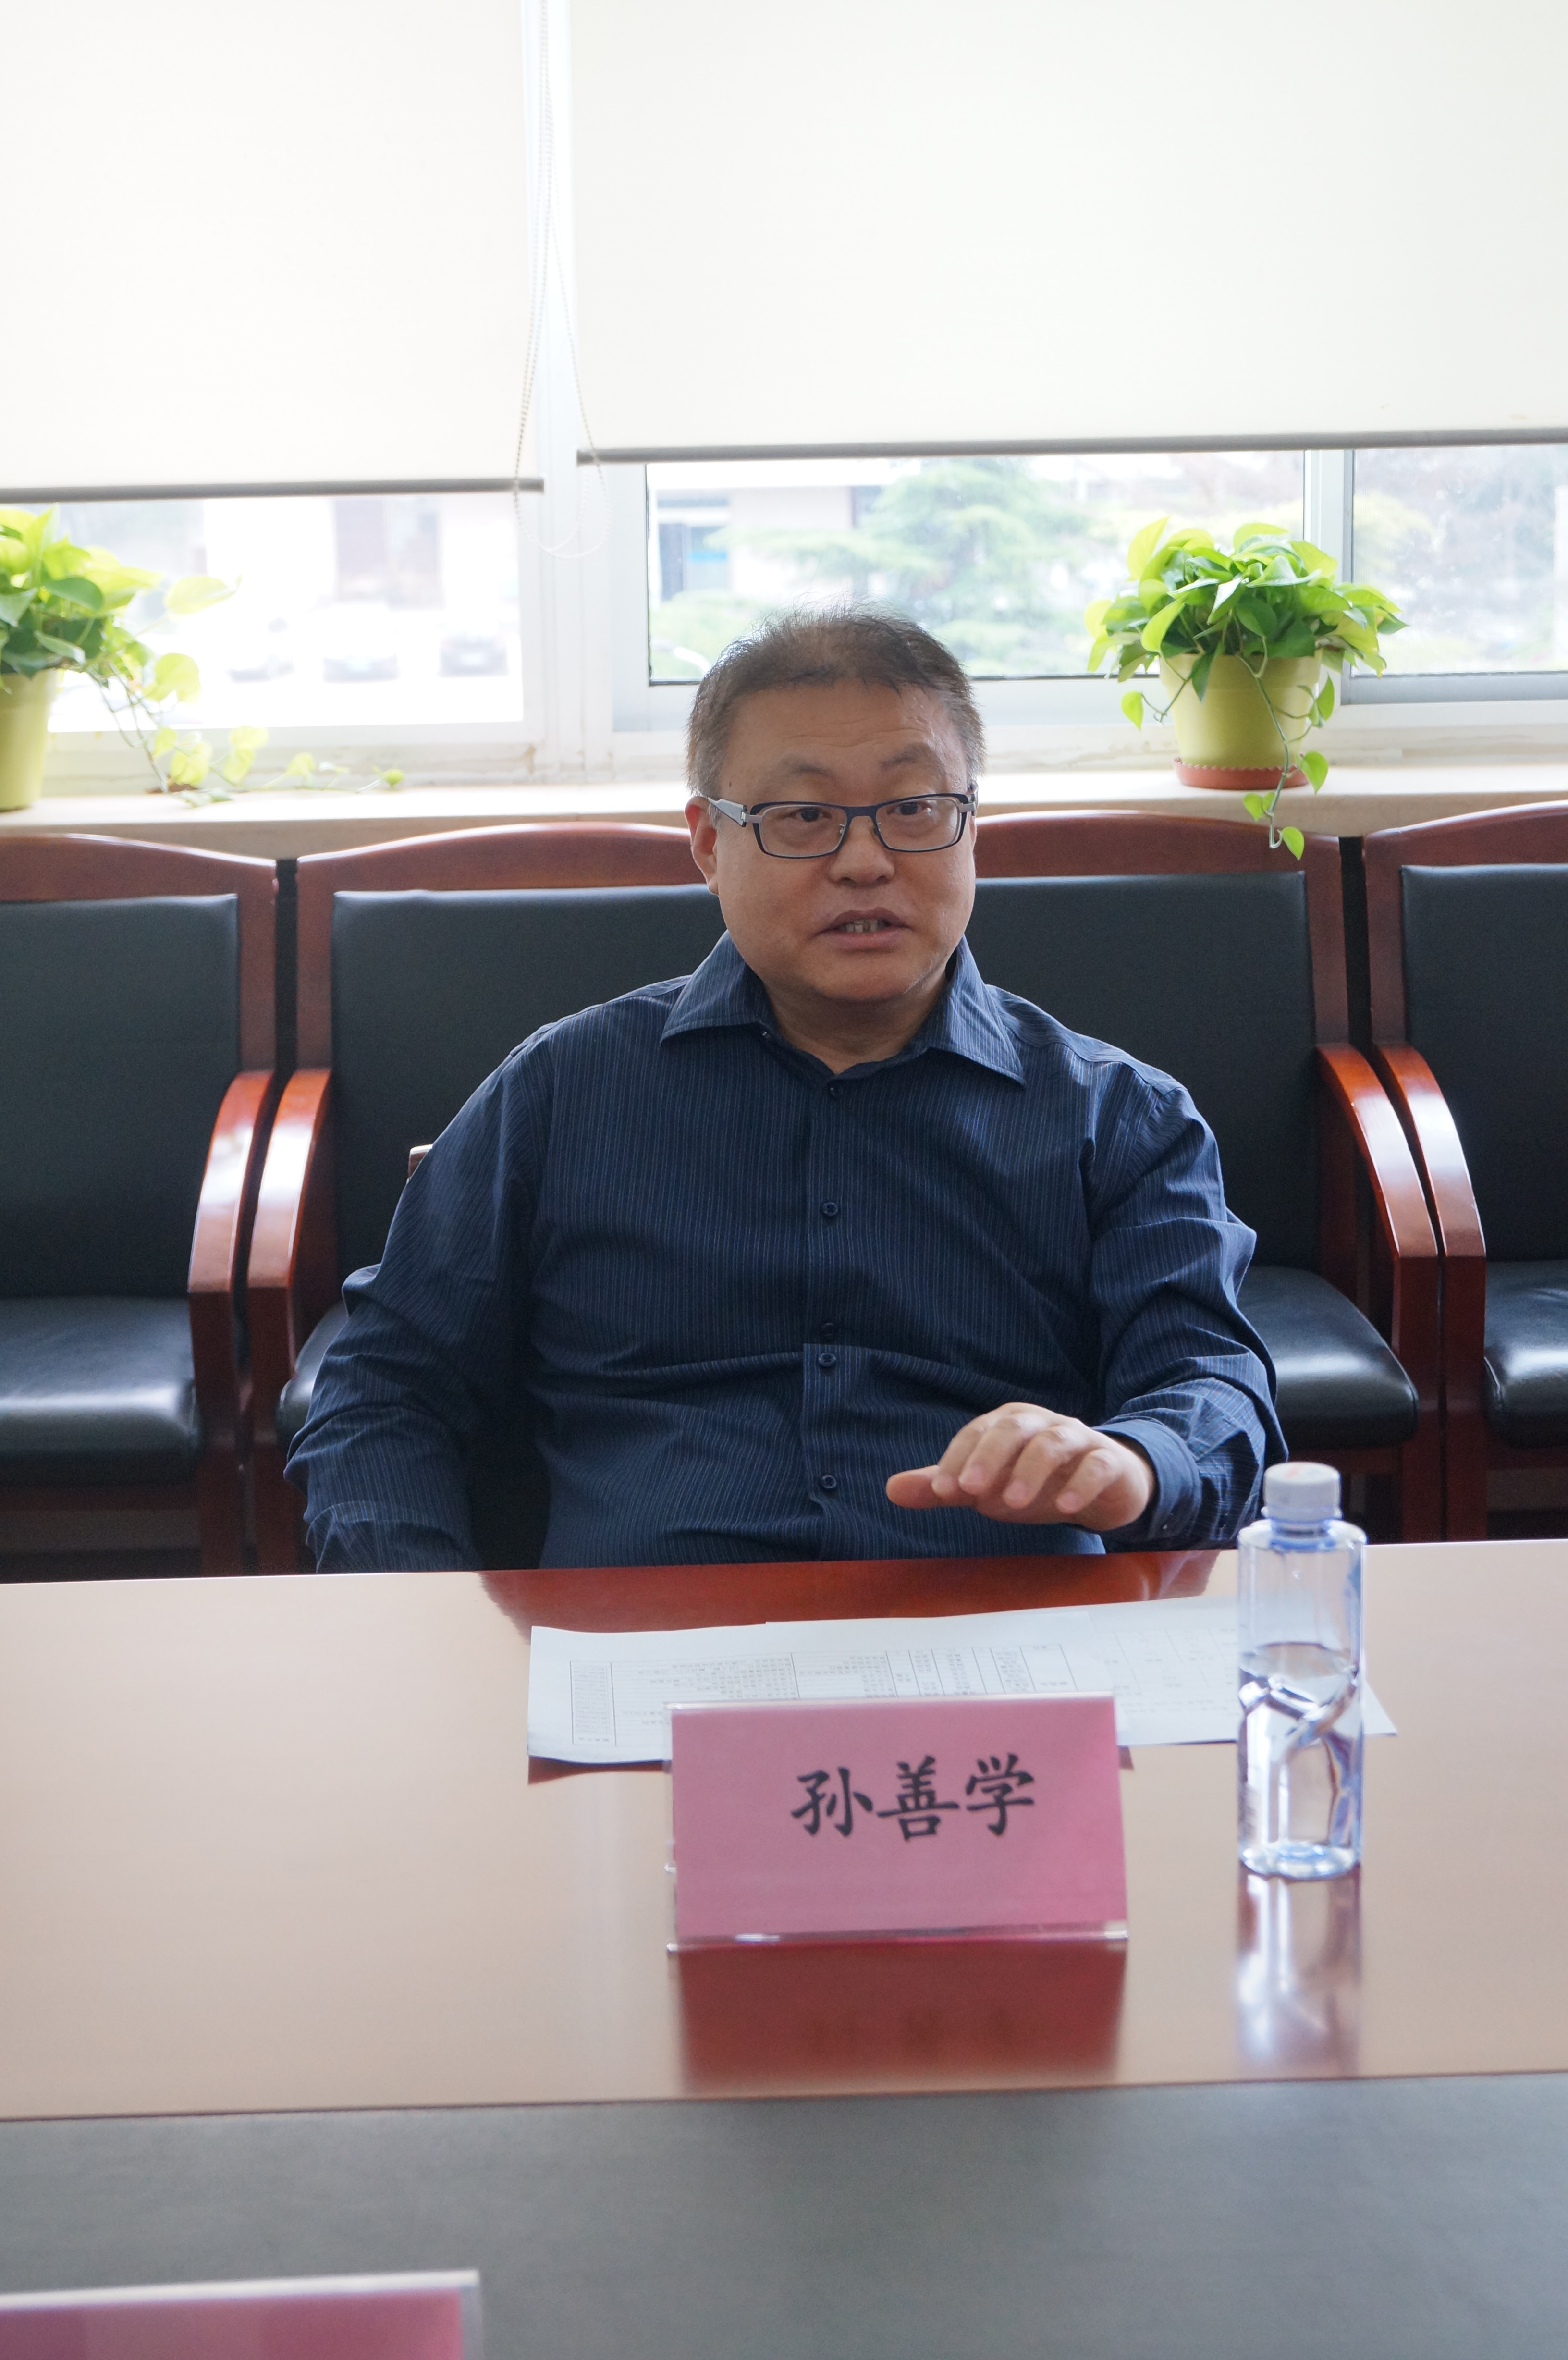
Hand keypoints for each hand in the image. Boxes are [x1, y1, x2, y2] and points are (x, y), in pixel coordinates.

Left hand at [885, 1403, 1154, 1530]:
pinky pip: (1096, 1465)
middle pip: (1013, 1428)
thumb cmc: (1035, 1481)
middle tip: (972, 1492)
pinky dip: (1080, 1483)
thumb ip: (943, 1487)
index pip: (976, 1433)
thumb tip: (890, 1490)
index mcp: (1007, 1424)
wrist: (1104, 1485)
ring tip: (1013, 1504)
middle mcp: (1041, 1424)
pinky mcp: (1107, 1460)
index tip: (941, 1490)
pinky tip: (1065, 1507)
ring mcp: (1077, 1439)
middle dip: (990, 1456)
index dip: (957, 1459)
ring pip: (1054, 1443)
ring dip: (1031, 1470)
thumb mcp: (988, 1486)